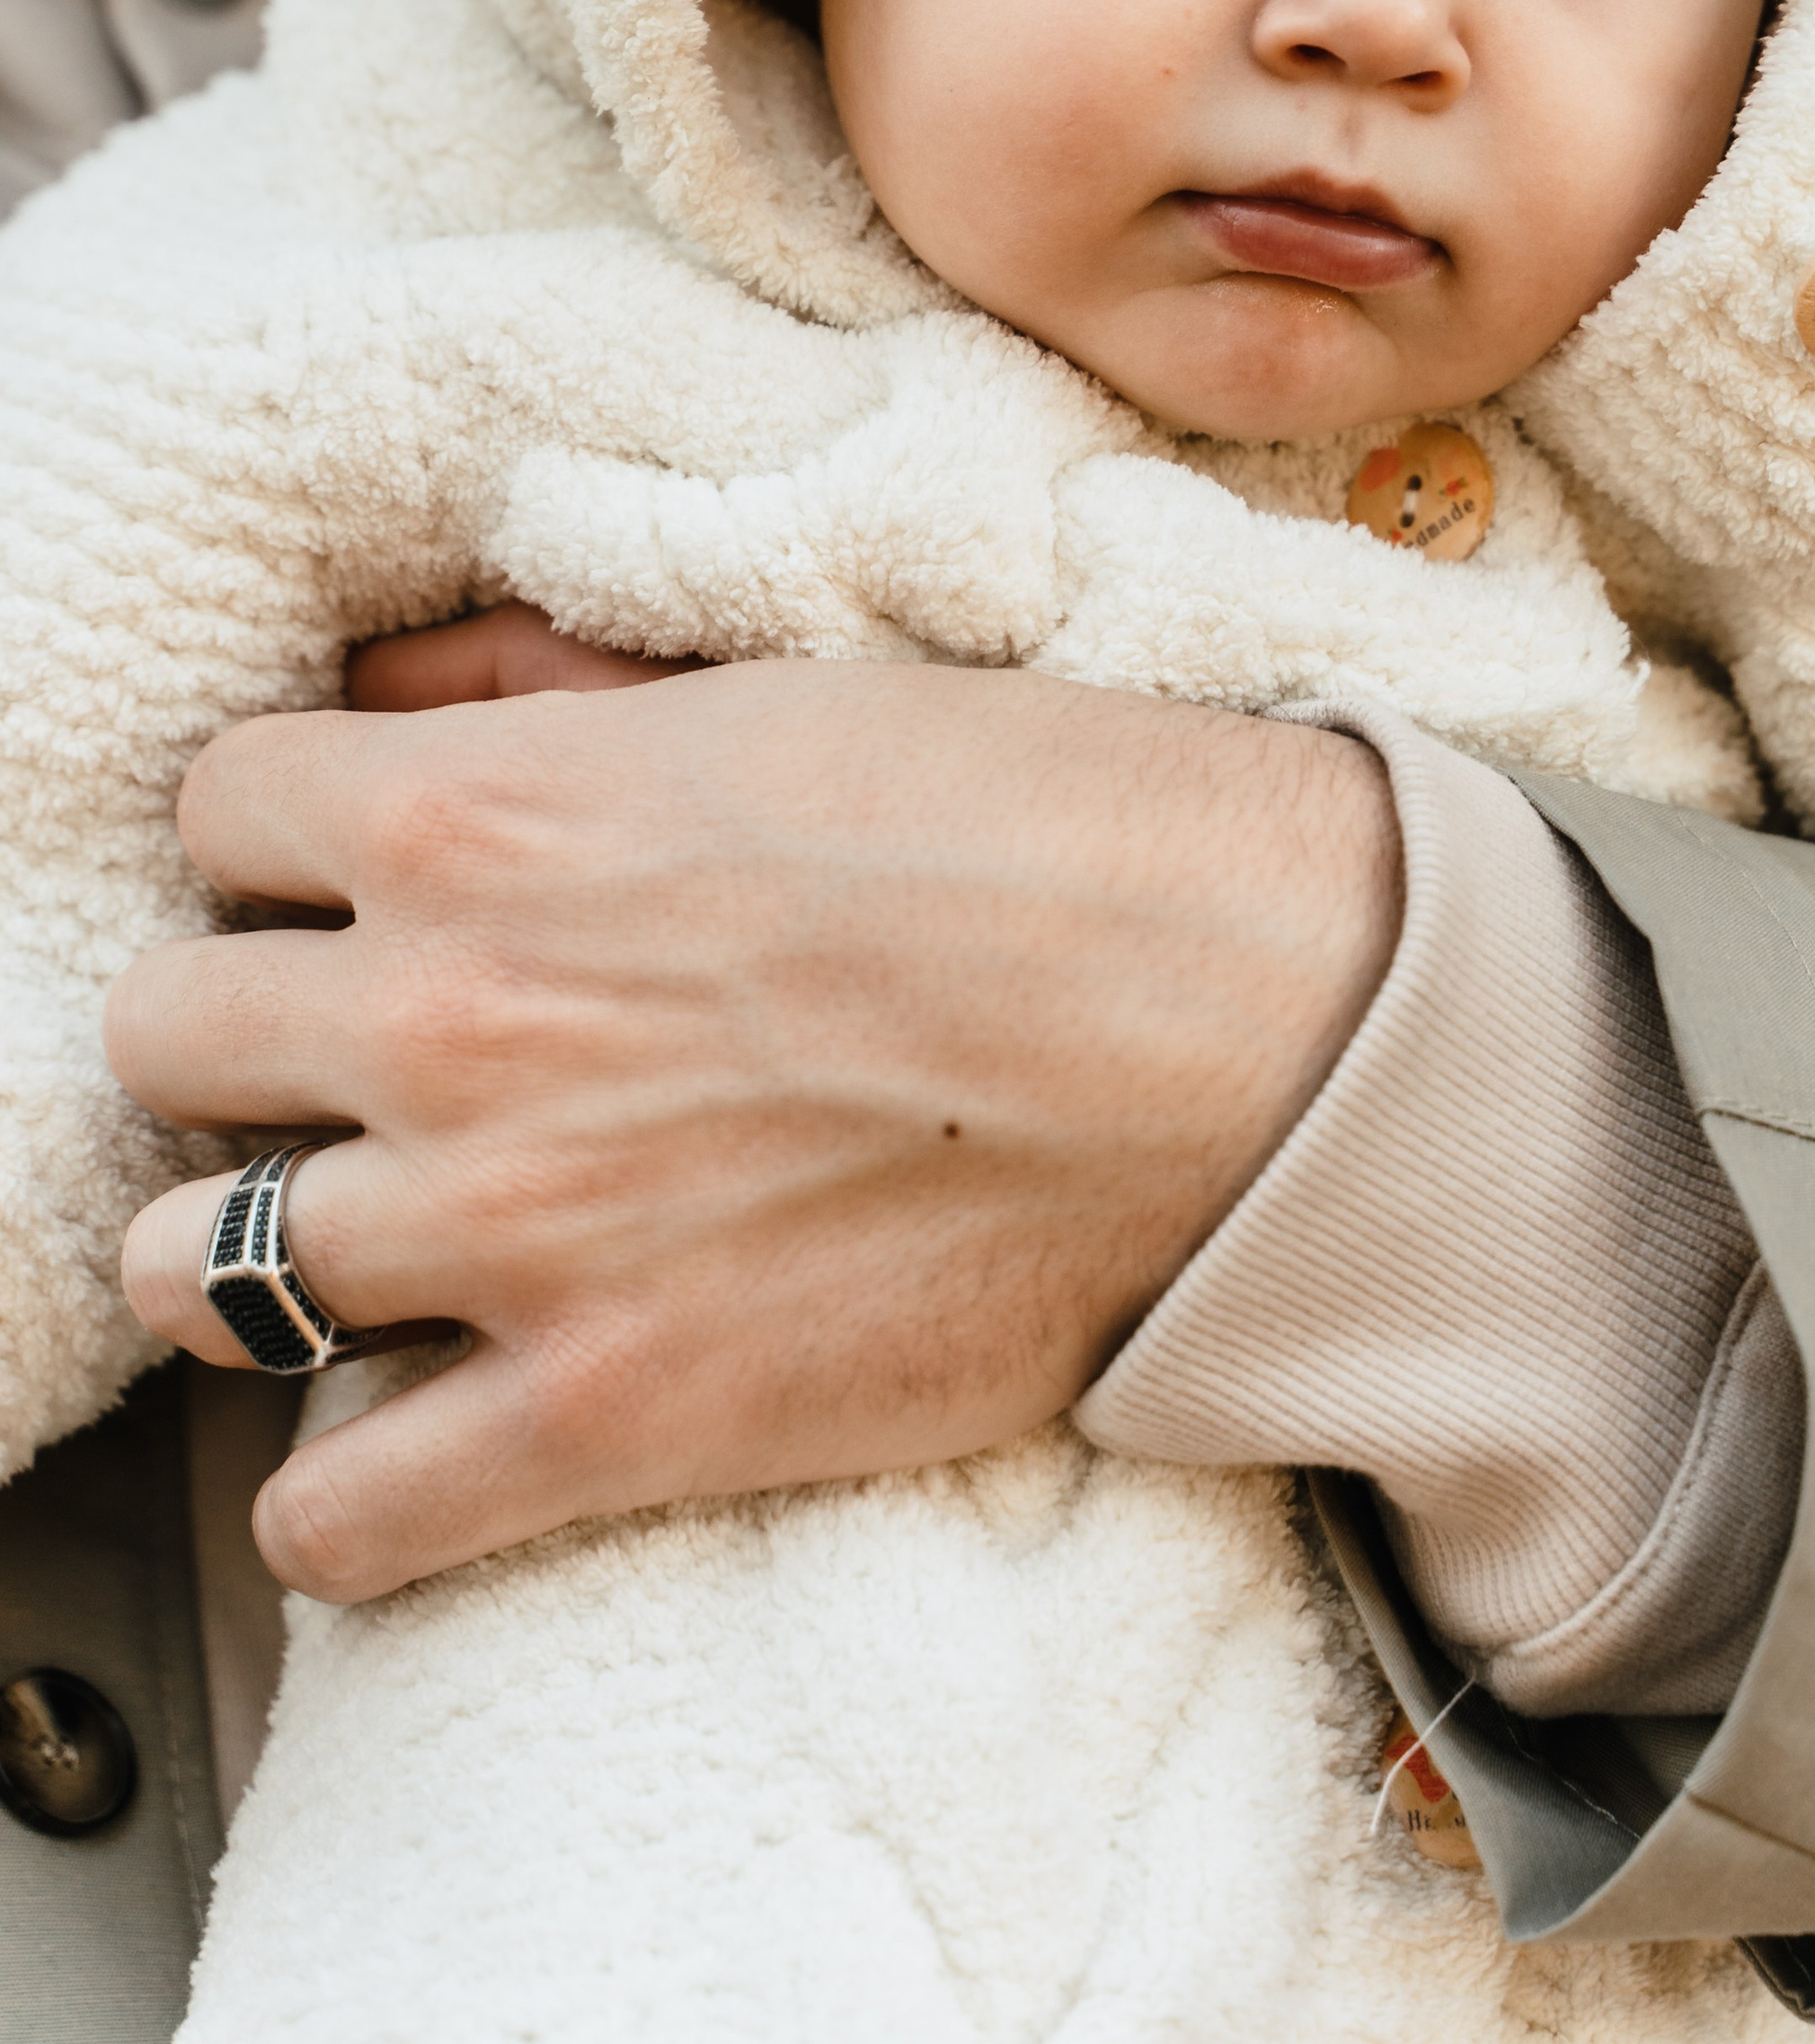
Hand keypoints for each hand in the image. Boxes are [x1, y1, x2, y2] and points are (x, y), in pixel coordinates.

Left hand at [107, 646, 1400, 1602]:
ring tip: (378, 1239)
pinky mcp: (612, 1417)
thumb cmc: (1047, 823)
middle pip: (169, 1032)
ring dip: (266, 1249)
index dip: (290, 843)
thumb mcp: (777, 690)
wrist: (1255, 1018)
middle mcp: (454, 1015)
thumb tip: (389, 690)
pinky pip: (331, 1514)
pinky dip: (352, 1489)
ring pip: (194, 1269)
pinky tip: (423, 1431)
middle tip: (370, 1055)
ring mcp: (516, 1229)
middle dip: (258, 1035)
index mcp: (489, 810)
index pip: (217, 810)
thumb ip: (545, 693)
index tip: (360, 881)